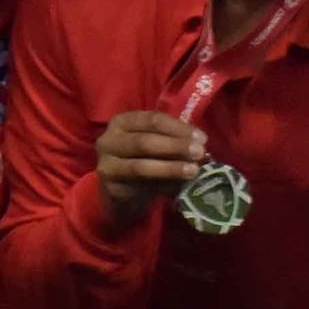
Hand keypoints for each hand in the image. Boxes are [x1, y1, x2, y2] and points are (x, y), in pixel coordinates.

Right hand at [86, 107, 206, 229]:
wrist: (121, 189)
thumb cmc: (144, 157)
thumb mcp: (157, 142)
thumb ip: (174, 140)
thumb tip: (201, 144)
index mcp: (122, 122)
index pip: (152, 120)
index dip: (178, 128)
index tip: (202, 138)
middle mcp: (108, 141)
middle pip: (145, 142)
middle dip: (175, 147)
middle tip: (199, 153)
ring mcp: (106, 165)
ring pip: (141, 167)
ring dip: (170, 169)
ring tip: (192, 171)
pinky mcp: (111, 188)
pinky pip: (140, 187)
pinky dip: (162, 186)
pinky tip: (179, 187)